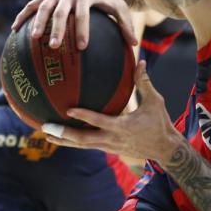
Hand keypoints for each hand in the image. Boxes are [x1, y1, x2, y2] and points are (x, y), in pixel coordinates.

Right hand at [12, 0, 137, 50]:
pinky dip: (23, 15)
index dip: (83, 30)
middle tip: (55, 46)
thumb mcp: (120, 7)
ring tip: (34, 39)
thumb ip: (125, 25)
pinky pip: (33, 4)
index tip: (82, 47)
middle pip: (61, 12)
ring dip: (37, 22)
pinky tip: (15, 29)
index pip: (84, 14)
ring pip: (44, 7)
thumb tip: (134, 45)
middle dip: (58, 29)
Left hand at [41, 61, 178, 163]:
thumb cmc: (160, 122)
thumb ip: (144, 82)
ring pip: (82, 146)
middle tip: (46, 128)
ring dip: (63, 141)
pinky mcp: (108, 149)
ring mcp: (109, 147)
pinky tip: (60, 137)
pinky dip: (73, 142)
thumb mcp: (155, 101)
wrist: (165, 149)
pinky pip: (87, 146)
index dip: (84, 116)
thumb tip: (140, 61)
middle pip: (84, 140)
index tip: (68, 110)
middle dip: (64, 135)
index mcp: (123, 127)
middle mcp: (113, 139)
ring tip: (45, 134)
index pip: (99, 121)